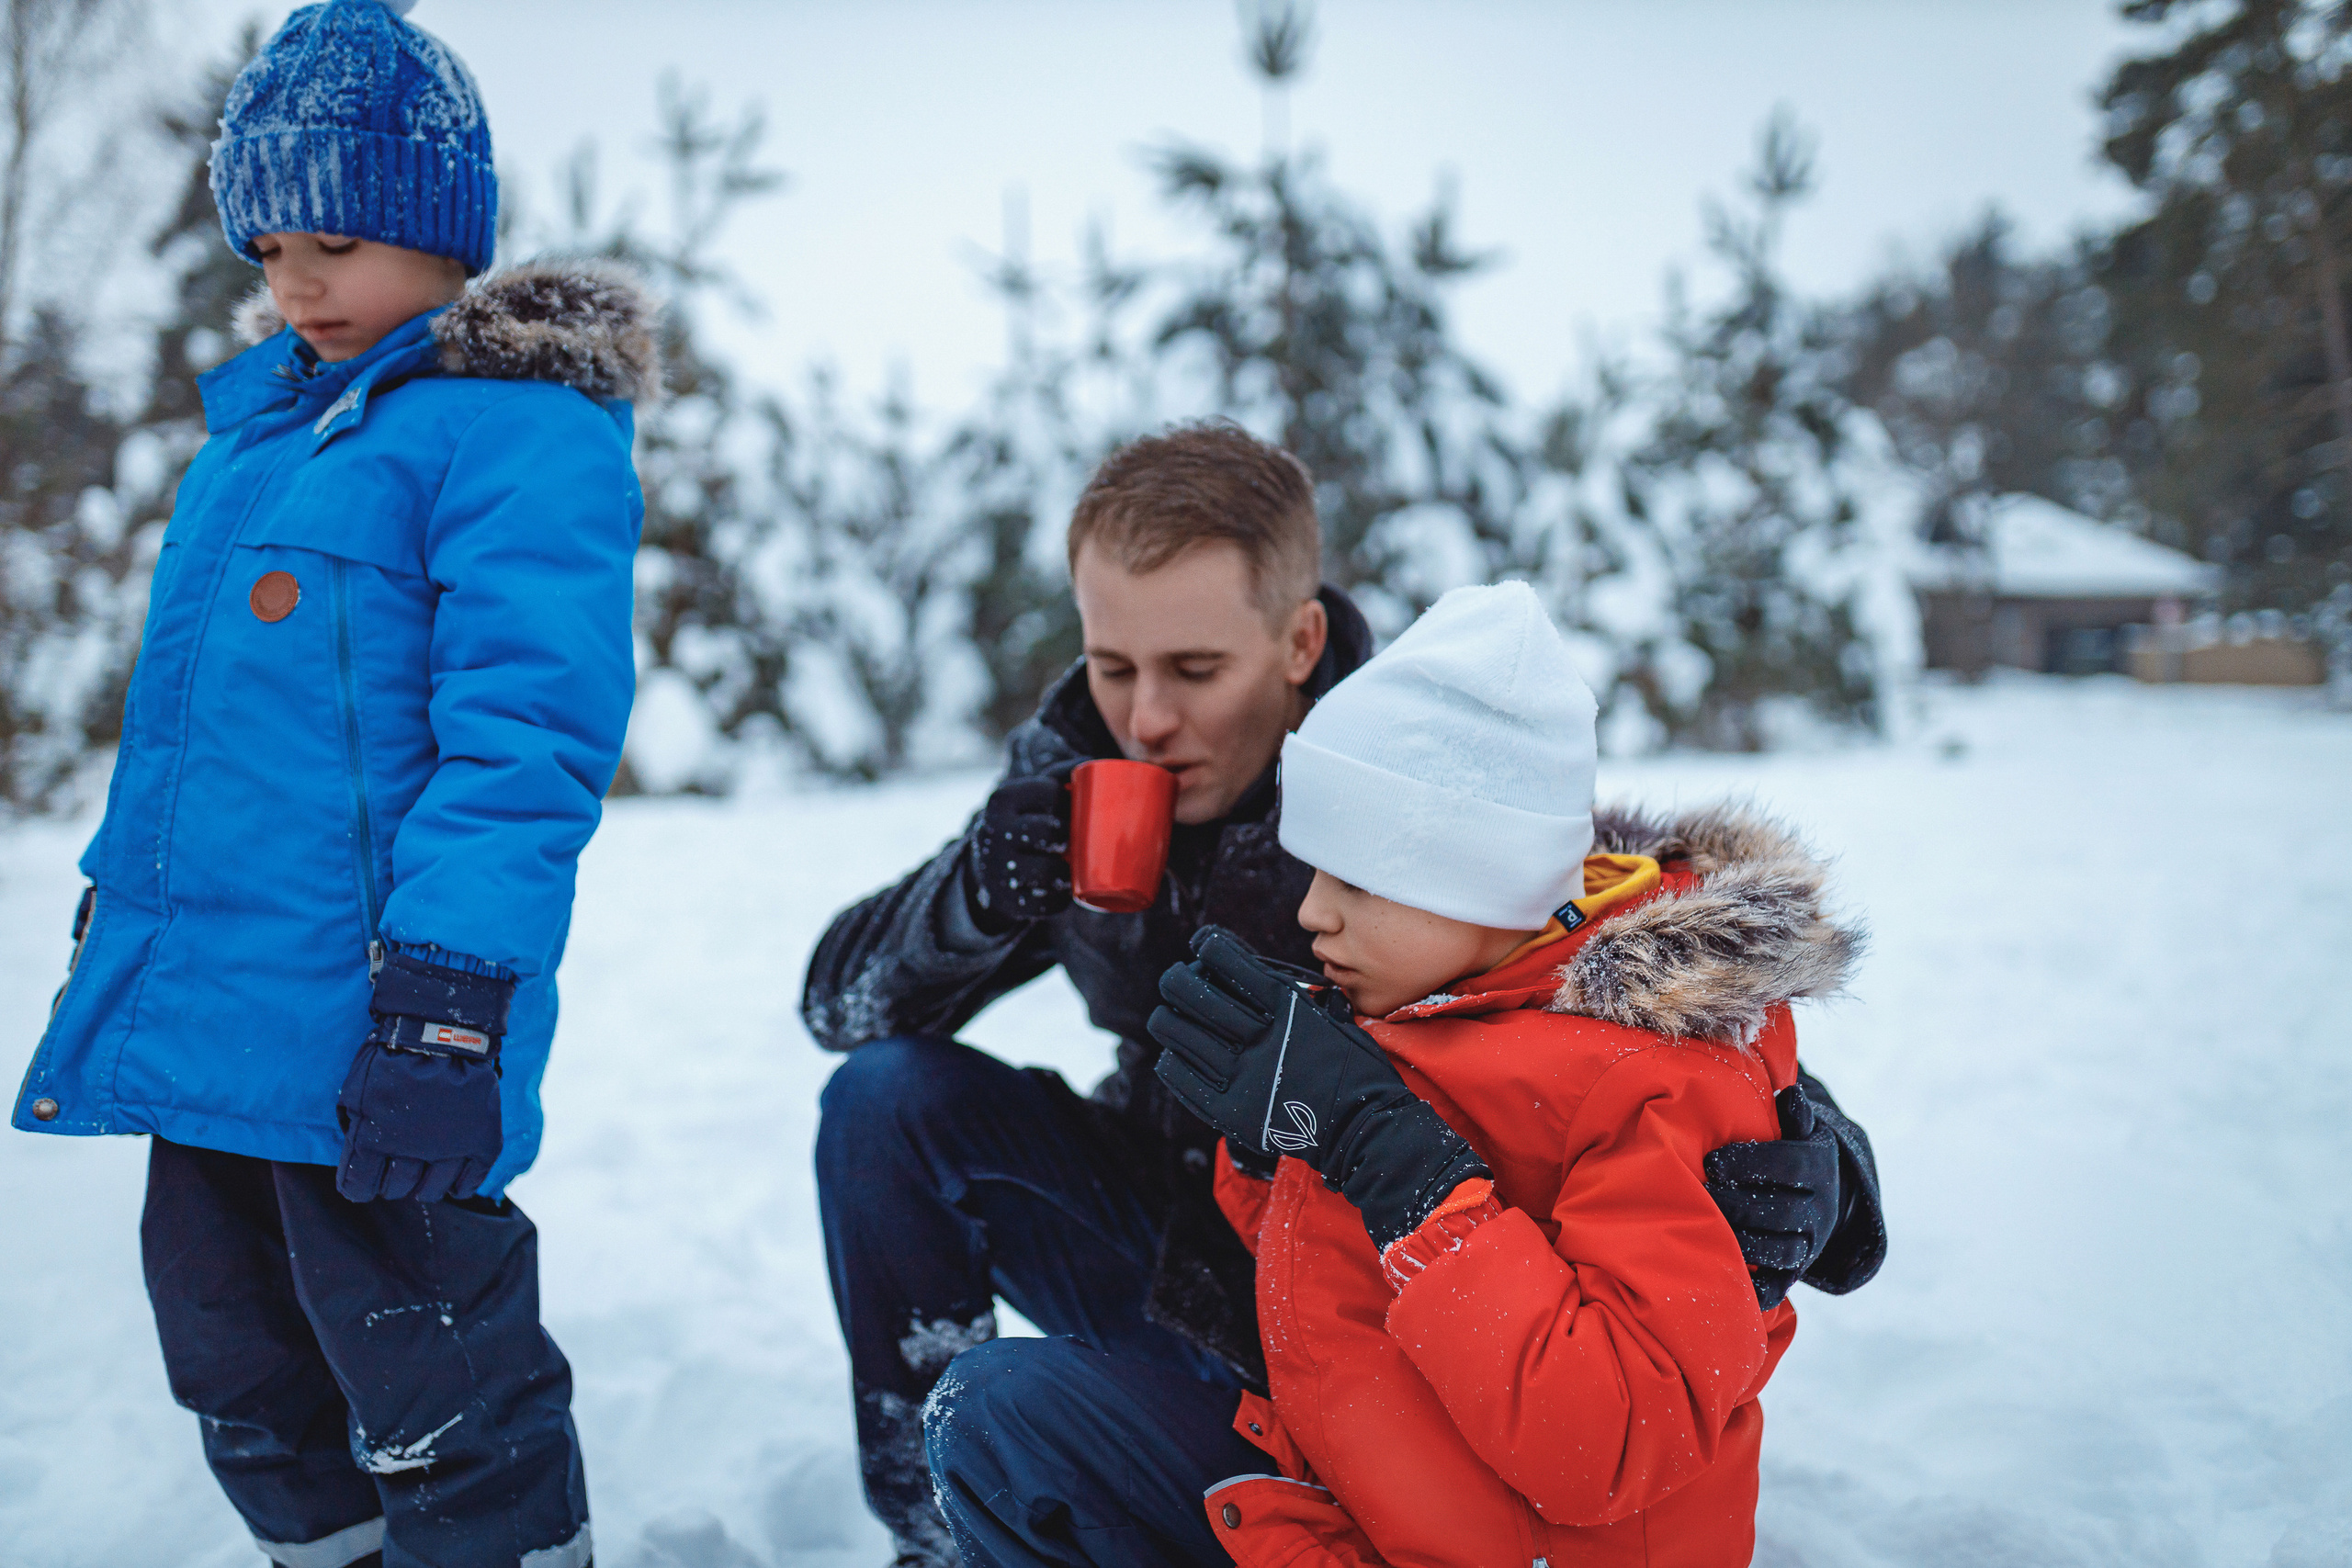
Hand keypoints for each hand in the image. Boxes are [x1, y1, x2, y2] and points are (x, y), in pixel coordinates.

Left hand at [334, 951, 511, 1202]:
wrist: (442, 1029)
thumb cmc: (392, 1056)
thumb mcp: (357, 1090)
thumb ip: (355, 1126)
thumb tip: (359, 1157)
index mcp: (373, 1138)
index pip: (358, 1187)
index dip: (357, 1187)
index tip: (362, 1183)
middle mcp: (411, 1150)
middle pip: (396, 1189)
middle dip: (390, 1184)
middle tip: (394, 1172)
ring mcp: (450, 1147)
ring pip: (432, 1190)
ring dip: (423, 1187)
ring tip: (422, 1177)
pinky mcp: (482, 1141)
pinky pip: (470, 1181)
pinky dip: (460, 1185)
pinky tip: (452, 1179)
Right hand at [967, 769, 1073, 932]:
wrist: (989, 868)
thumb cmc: (1025, 823)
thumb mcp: (1031, 795)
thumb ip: (1061, 774)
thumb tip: (1095, 762)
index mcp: (1003, 798)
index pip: (1050, 793)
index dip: (1069, 802)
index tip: (1071, 809)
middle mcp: (994, 831)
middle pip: (1050, 832)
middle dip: (1068, 837)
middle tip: (1072, 839)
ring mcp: (997, 869)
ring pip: (1049, 871)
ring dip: (1067, 871)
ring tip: (1072, 867)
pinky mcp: (1008, 901)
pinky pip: (1045, 903)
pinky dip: (1059, 899)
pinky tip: (1061, 890)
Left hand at [1149, 926, 1487, 1250]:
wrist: (1365, 1129)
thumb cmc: (1354, 1069)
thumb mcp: (1331, 1017)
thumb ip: (1291, 996)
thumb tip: (1251, 973)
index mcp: (1287, 1008)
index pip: (1229, 961)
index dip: (1208, 944)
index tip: (1202, 943)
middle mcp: (1259, 1037)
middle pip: (1192, 991)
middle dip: (1178, 979)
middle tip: (1179, 981)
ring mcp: (1241, 1075)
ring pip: (1177, 1032)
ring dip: (1169, 1018)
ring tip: (1171, 1017)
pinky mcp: (1229, 1109)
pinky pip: (1179, 1075)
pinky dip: (1172, 1059)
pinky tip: (1176, 1053)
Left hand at [1703, 1084, 1839, 1308]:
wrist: (1823, 1198)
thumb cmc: (1795, 1152)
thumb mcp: (1803, 1130)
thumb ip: (1795, 1115)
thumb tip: (1792, 1092)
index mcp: (1820, 1168)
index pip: (1789, 1166)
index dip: (1750, 1163)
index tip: (1712, 1162)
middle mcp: (1821, 1210)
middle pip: (1782, 1211)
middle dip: (1738, 1204)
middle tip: (1701, 1195)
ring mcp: (1810, 1244)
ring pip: (1781, 1249)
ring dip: (1743, 1242)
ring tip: (1707, 1229)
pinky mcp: (1796, 1272)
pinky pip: (1779, 1286)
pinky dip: (1756, 1288)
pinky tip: (1725, 1277)